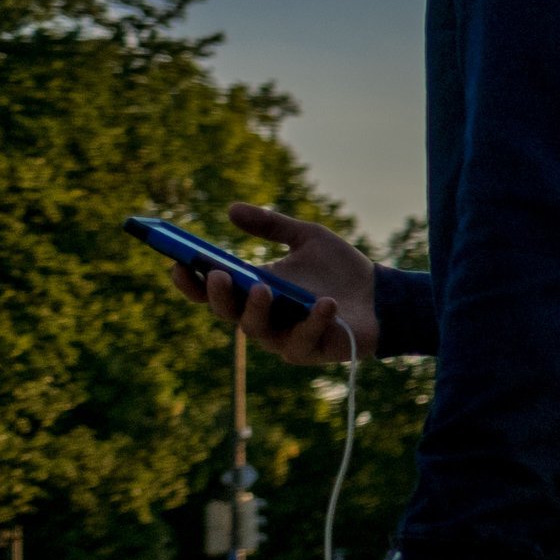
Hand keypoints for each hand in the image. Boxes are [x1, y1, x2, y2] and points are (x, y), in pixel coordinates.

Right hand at [171, 203, 378, 363]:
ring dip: (257, 310)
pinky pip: (303, 340)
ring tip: (263, 288)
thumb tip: (230, 209)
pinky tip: (324, 302)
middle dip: (218, 295)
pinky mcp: (311, 351)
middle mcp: (263, 317)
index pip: (212, 292)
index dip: (190, 282)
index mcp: (254, 290)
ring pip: (257, 330)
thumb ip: (271, 225)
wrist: (383, 295)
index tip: (176, 263)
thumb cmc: (342, 269)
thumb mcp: (307, 238)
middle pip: (227, 312)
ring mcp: (285, 337)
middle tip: (217, 275)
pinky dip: (312, 321)